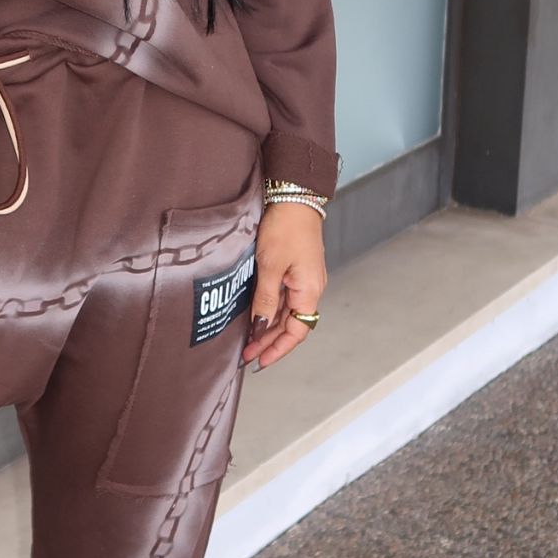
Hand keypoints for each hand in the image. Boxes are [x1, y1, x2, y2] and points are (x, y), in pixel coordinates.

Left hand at [243, 201, 326, 369]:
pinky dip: (271, 309)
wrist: (295, 198)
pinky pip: (285, 298)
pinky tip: (256, 314)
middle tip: (247, 353)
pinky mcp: (297, 270)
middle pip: (292, 325)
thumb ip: (265, 299)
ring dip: (269, 327)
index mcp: (309, 291)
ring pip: (288, 313)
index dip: (278, 348)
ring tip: (249, 339)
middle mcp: (311, 289)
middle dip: (269, 341)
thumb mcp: (270, 266)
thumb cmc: (285, 228)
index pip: (297, 332)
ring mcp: (305, 279)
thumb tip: (260, 327)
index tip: (259, 359)